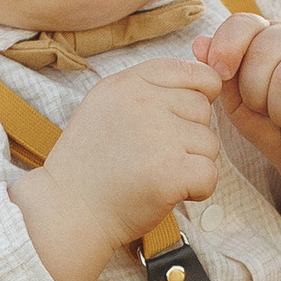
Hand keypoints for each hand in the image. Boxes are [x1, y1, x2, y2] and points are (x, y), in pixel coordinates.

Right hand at [11, 57, 225, 280]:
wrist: (70, 209)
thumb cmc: (92, 164)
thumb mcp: (107, 106)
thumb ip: (148, 89)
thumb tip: (204, 80)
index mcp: (127, 83)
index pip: (190, 71)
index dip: (199, 94)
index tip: (182, 118)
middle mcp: (144, 102)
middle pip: (203, 109)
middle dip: (191, 134)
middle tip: (157, 155)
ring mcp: (159, 135)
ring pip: (210, 143)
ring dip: (193, 163)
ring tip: (157, 173)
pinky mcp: (171, 171)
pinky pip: (210, 174)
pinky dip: (197, 190)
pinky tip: (170, 192)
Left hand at [199, 14, 280, 186]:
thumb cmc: (274, 126)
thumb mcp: (238, 104)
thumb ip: (220, 76)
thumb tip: (200, 44)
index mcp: (266, 35)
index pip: (243, 23)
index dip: (227, 47)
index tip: (220, 74)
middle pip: (264, 54)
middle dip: (257, 95)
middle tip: (268, 112)